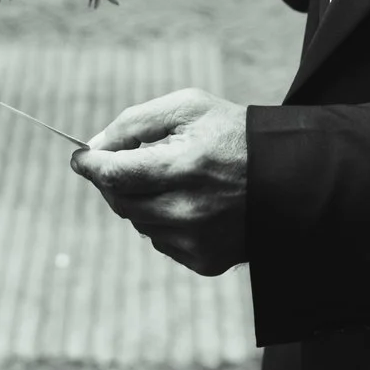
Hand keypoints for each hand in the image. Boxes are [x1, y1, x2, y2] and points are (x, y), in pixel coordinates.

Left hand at [68, 89, 248, 276]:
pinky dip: (162, 222)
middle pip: (120, 201)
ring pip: (138, 223)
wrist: (289, 177)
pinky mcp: (206, 261)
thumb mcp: (188, 108)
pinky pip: (160, 241)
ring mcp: (198, 240)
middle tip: (125, 162)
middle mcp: (190, 209)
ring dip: (140, 200)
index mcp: (185, 165)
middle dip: (114, 180)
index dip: (91, 165)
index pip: (115, 174)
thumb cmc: (231, 134)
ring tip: (170, 179)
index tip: (80, 158)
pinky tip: (188, 203)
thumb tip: (93, 148)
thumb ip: (134, 122)